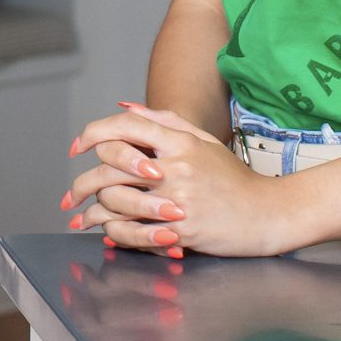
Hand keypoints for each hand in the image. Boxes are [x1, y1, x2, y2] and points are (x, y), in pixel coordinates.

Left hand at [64, 105, 298, 258]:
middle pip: (112, 166)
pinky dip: (114, 234)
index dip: (94, 133)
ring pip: (117, 200)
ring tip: (84, 217)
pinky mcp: (181, 231)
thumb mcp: (203, 142)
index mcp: (180, 141)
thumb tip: (124, 106)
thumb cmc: (234, 178)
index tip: (77, 146)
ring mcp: (178, 200)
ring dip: (94, 211)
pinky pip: (134, 232)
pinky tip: (107, 234)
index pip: (125, 126)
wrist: (268, 214)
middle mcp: (176, 167)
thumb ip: (164, 121)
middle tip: (71, 194)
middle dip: (83, 181)